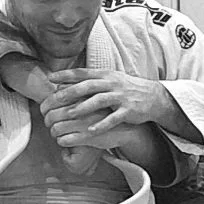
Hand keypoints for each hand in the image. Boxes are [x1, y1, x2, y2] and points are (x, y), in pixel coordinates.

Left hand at [40, 69, 171, 140]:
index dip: (66, 74)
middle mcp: (111, 83)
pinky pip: (113, 118)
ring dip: (83, 107)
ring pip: (99, 100)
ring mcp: (120, 96)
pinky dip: (102, 124)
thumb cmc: (124, 89)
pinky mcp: (128, 110)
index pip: (82, 73)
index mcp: (105, 75)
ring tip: (69, 115)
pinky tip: (91, 130)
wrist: (152, 96)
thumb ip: (90, 81)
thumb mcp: (108, 80)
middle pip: (88, 86)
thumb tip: (65, 83)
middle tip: (54, 99)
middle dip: (70, 92)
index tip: (50, 78)